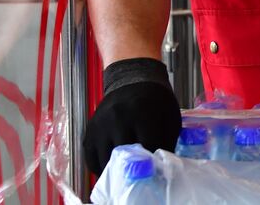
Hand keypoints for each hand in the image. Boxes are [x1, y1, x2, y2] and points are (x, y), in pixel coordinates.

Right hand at [83, 58, 181, 174]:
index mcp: (144, 116)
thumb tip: (161, 170)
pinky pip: (91, 159)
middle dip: (133, 172)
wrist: (133, 80)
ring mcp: (102, 127)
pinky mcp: (90, 132)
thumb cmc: (155, 101)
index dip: (152, 166)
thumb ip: (166, 143)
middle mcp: (119, 121)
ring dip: (114, 174)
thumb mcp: (170, 118)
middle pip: (123, 159)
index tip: (154, 173)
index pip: (147, 151)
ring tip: (124, 178)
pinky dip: (100, 169)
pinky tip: (111, 170)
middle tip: (139, 179)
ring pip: (105, 163)